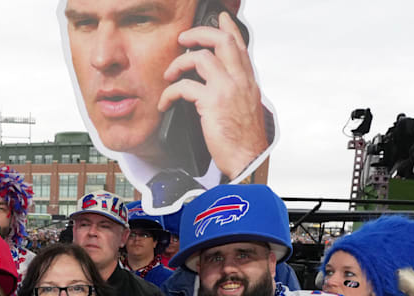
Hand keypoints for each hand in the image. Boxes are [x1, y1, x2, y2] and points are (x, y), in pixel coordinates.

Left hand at [158, 11, 267, 180]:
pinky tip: (165, 103)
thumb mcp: (245, 109)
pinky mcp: (212, 102)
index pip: (239, 45)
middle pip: (221, 41)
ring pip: (201, 58)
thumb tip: (217, 87)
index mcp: (247, 81)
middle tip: (182, 39)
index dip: (228, 27)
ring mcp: (227, 89)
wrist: (247, 159)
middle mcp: (240, 80)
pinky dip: (169, 93)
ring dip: (179, 63)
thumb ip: (235, 92)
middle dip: (199, 33)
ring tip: (169, 75)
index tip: (220, 17)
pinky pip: (184, 87)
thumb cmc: (243, 140)